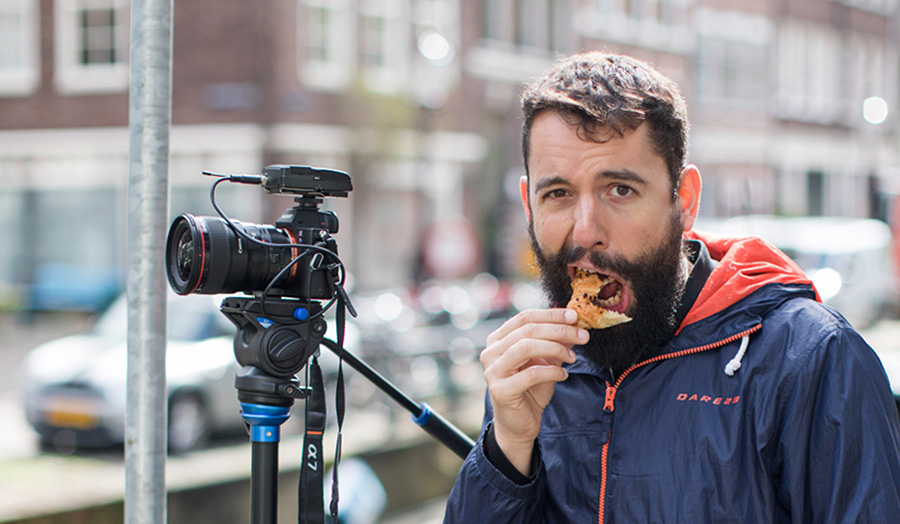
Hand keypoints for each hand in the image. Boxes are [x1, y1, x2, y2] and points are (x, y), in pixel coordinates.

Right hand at [480, 308, 586, 474]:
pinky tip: (563, 375)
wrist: (519, 425)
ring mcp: (493, 371)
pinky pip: (531, 374)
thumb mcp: (546, 361)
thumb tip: (575, 322)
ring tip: (573, 357)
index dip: (551, 314)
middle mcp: (490, 352)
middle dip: (559, 330)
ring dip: (556, 349)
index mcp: (498, 340)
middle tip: (582, 336)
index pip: (525, 317)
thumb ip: (556, 342)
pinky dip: (552, 372)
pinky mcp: (500, 390)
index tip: (575, 316)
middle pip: (527, 330)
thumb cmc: (531, 390)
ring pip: (526, 347)